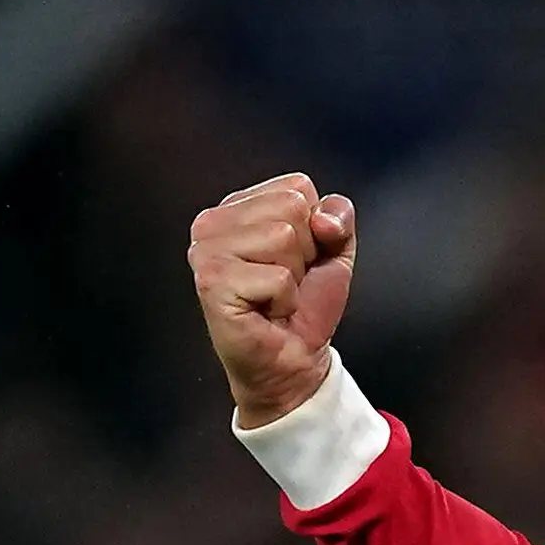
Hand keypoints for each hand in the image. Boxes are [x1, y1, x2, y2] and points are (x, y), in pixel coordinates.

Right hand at [189, 173, 357, 428]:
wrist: (294, 357)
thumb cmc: (305, 303)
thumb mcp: (334, 249)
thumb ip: (338, 216)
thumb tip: (322, 218)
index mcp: (238, 207)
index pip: (297, 187)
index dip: (315, 227)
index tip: (298, 258)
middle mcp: (213, 222)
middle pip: (292, 208)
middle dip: (305, 251)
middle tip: (286, 280)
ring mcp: (207, 251)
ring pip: (284, 237)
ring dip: (294, 276)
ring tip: (276, 294)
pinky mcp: (212, 282)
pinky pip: (277, 277)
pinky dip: (285, 299)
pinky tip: (267, 310)